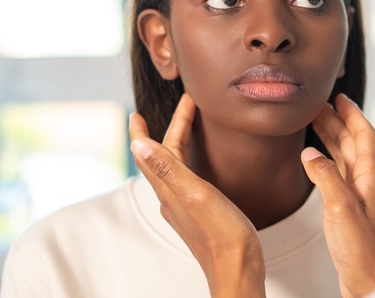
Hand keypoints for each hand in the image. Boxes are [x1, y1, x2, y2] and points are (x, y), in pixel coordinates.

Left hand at [129, 94, 265, 297]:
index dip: (143, 131)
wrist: (237, 267)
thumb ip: (167, 168)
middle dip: (171, 129)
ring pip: (175, 168)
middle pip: (164, 156)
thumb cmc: (221, 234)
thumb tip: (137, 144)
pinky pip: (187, 180)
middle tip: (182, 107)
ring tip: (184, 129)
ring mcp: (185, 207)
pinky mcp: (199, 214)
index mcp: (170, 189)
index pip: (150, 153)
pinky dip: (188, 163)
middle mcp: (173, 197)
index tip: (137, 114)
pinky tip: (197, 167)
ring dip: (177, 144)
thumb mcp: (194, 194)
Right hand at [301, 94, 374, 297]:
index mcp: (371, 177)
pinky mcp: (348, 209)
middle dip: (337, 122)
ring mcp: (358, 196)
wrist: (367, 279)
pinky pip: (338, 174)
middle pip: (353, 143)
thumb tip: (309, 154)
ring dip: (331, 138)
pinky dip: (326, 161)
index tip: (339, 97)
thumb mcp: (340, 206)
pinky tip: (315, 160)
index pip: (365, 135)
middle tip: (318, 106)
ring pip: (345, 157)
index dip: (353, 114)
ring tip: (315, 123)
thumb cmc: (360, 248)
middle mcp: (367, 183)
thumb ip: (325, 176)